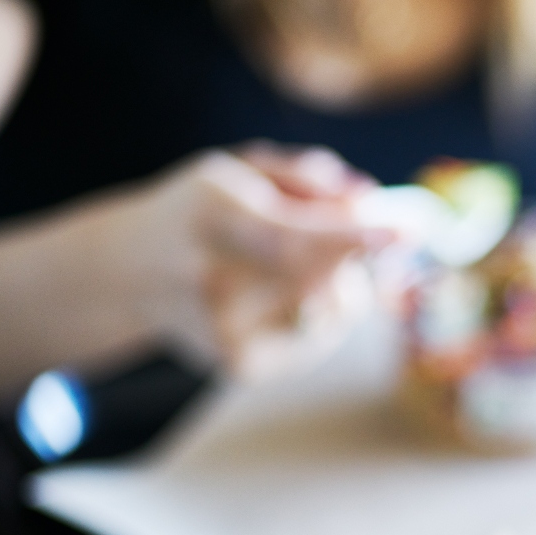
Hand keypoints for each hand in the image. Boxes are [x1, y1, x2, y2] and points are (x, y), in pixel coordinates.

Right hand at [133, 141, 392, 378]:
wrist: (130, 269)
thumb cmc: (204, 209)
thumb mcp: (243, 169)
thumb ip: (307, 176)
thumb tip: (368, 199)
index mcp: (211, 213)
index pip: (289, 238)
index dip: (353, 240)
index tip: (406, 233)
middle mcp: (210, 277)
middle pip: (320, 280)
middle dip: (360, 259)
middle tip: (372, 240)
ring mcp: (222, 330)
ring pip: (331, 312)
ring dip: (344, 286)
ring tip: (302, 266)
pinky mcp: (238, 365)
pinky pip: (320, 340)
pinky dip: (325, 315)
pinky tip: (288, 297)